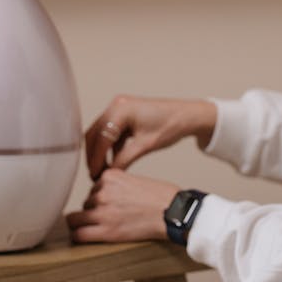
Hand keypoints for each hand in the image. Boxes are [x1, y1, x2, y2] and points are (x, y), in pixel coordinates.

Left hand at [66, 168, 179, 242]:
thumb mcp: (134, 180)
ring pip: (77, 219)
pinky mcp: (106, 230)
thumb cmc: (161, 197)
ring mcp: (102, 211)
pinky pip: (78, 234)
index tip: (111, 205)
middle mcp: (103, 191)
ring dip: (88, 223)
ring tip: (106, 227)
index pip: (93, 188)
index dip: (101, 198)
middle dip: (93, 210)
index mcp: (110, 176)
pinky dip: (79, 236)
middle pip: (86, 203)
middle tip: (110, 218)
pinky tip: (85, 237)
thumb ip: (116, 185)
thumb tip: (100, 195)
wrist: (173, 212)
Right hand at [85, 95, 216, 179]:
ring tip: (102, 171)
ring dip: (100, 151)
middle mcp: (117, 105)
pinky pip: (110, 131)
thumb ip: (124, 159)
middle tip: (95, 175)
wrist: (187, 116)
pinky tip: (112, 162)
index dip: (96, 159)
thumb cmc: (170, 126)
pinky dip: (109, 146)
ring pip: (101, 132)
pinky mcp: (124, 114)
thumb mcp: (145, 146)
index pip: (101, 137)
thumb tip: (108, 174)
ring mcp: (119, 107)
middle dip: (94, 155)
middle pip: (95, 133)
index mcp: (121, 109)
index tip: (94, 175)